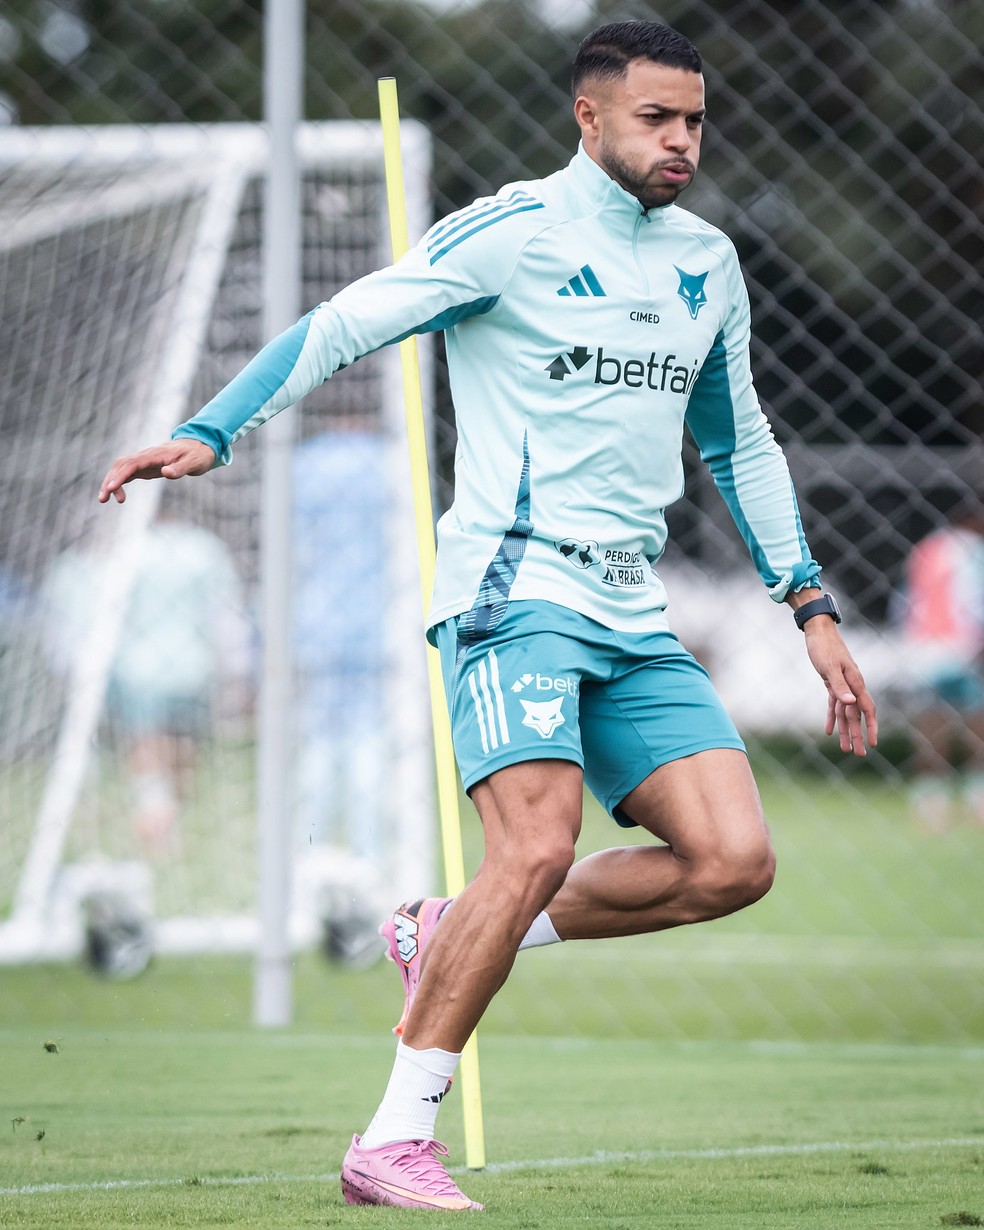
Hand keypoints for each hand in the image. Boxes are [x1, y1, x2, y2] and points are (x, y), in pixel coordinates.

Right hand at [98, 439, 215, 503]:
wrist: (199, 446)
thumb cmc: (197, 455)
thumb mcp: (194, 462)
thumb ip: (180, 468)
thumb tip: (166, 472)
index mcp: (156, 454)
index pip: (133, 463)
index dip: (120, 475)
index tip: (110, 487)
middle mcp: (146, 456)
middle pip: (121, 465)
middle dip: (109, 480)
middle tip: (103, 498)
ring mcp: (144, 461)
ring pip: (121, 468)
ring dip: (110, 482)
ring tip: (103, 499)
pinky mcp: (145, 467)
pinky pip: (127, 473)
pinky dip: (118, 482)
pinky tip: (114, 495)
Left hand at [803, 619, 877, 756]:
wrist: (818, 631)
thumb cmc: (824, 647)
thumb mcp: (829, 667)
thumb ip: (839, 686)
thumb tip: (851, 703)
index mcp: (855, 682)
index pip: (867, 709)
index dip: (871, 726)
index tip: (873, 742)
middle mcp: (852, 686)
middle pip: (856, 715)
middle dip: (858, 735)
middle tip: (860, 754)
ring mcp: (843, 685)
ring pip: (846, 712)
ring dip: (845, 730)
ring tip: (845, 749)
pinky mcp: (832, 683)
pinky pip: (835, 704)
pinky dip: (832, 717)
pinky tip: (829, 730)